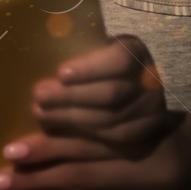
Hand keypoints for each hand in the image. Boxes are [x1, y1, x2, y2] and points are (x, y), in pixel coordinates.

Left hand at [29, 35, 169, 146]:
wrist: (133, 90)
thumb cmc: (99, 63)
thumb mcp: (94, 50)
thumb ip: (79, 56)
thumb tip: (41, 64)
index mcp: (135, 51)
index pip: (120, 60)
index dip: (90, 68)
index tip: (61, 73)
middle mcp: (149, 81)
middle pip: (111, 94)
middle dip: (71, 96)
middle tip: (39, 96)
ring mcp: (151, 110)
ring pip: (111, 119)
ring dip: (71, 117)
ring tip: (40, 113)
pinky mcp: (145, 134)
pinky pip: (114, 139)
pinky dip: (84, 135)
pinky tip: (58, 131)